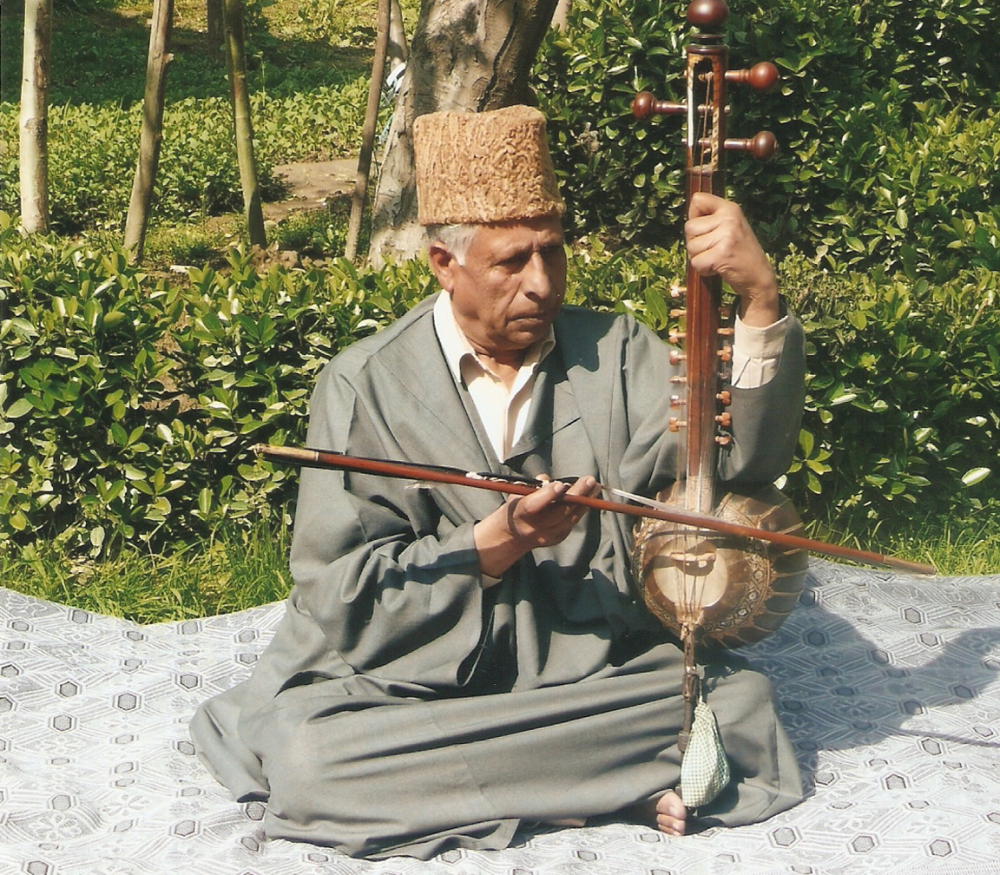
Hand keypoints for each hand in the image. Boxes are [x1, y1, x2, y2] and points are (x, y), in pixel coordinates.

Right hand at [474, 475, 599, 580]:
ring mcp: (547, 536)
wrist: (513, 535)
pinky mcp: (557, 538)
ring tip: (595, 486)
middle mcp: (534, 528)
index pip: (534, 505)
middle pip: (559, 512)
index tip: (561, 485)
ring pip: (570, 518)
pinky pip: (572, 522)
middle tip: (589, 480)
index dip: (548, 495)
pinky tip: (590, 497)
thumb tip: (549, 480)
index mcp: (520, 513)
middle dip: (576, 494)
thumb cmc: (517, 507)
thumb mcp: (517, 494)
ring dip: (585, 501)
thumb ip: (533, 487)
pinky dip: (581, 509)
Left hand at [685, 192, 778, 326]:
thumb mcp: (730, 227)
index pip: (698, 200)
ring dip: (699, 257)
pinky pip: (696, 262)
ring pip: (691, 246)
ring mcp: (726, 235)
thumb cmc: (739, 252)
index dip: (694, 216)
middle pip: (689, 227)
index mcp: (730, 208)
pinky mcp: (721, 254)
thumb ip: (712, 218)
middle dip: (696, 242)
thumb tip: (689, 212)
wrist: (758, 276)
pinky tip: (718, 267)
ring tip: (717, 258)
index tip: (706, 229)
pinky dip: (703, 269)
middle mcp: (729, 218)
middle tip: (714, 249)